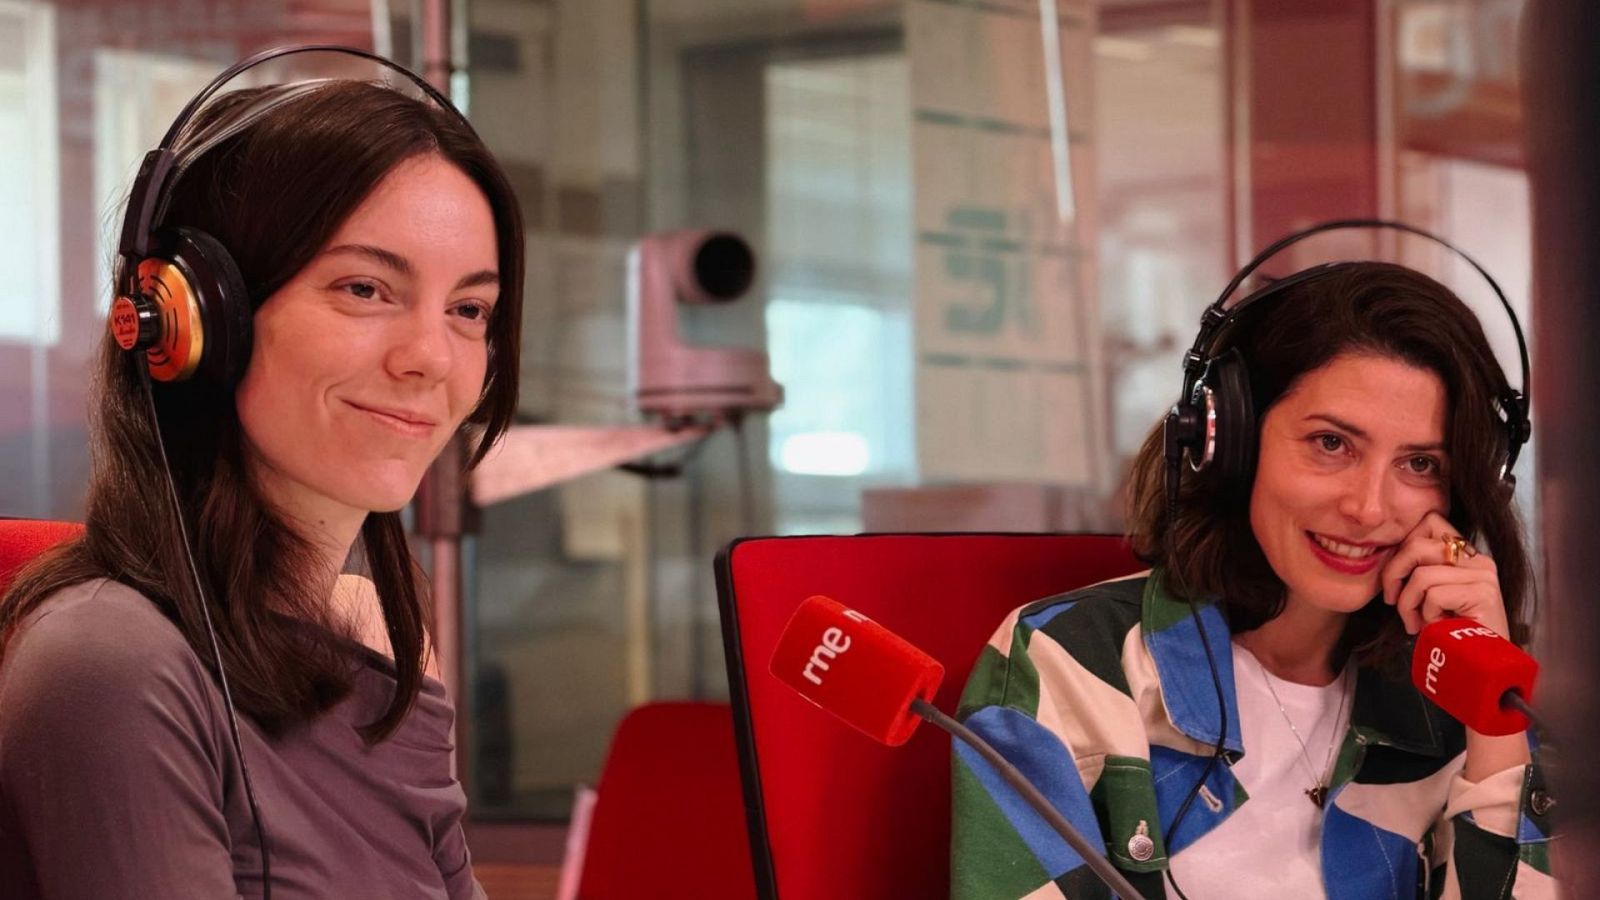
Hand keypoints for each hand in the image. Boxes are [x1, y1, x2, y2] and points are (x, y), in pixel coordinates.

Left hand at [1380, 511, 1509, 639]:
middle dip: (1393, 574)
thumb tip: (1384, 555)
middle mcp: (1478, 560)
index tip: (1396, 576)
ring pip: (1421, 575)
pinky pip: (1434, 594)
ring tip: (1416, 622)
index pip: (1429, 522)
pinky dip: (1426, 614)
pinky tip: (1434, 627)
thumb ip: (1416, 570)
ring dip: (1408, 604)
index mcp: (1466, 555)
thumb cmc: (1449, 633)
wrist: (1482, 667)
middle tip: (1392, 600)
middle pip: (1417, 545)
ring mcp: (1483, 575)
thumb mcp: (1429, 596)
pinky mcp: (1484, 593)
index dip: (1403, 546)